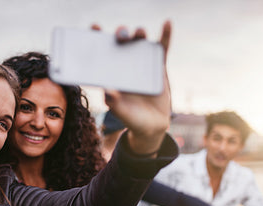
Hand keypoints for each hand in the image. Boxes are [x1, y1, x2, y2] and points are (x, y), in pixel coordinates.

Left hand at [95, 21, 172, 155]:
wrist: (151, 126)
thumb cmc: (130, 118)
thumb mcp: (120, 112)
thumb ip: (114, 102)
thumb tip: (107, 91)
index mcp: (110, 71)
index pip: (101, 50)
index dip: (97, 37)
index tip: (95, 28)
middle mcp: (124, 63)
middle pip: (121, 42)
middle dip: (120, 34)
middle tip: (120, 35)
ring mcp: (142, 63)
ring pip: (140, 42)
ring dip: (138, 34)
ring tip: (139, 33)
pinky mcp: (158, 66)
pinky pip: (162, 49)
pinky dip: (165, 36)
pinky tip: (167, 24)